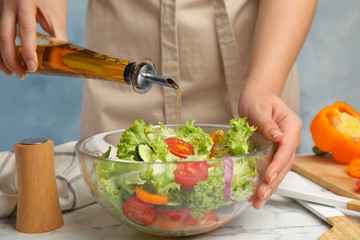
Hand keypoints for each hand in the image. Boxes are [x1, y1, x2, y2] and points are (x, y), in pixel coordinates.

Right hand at [0, 0, 67, 78]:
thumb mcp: (56, 13)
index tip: (33, 68)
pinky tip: (5, 60)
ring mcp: (1, 8)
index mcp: (25, 3)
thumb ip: (57, 34)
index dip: (28, 51)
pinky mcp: (0, 12)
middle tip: (20, 75)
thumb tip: (60, 57)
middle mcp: (9, 4)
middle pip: (5, 35)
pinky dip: (1, 48)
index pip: (26, 31)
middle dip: (11, 59)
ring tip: (10, 72)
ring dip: (2, 56)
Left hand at [238, 86, 301, 208]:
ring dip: (269, 186)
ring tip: (258, 202)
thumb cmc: (258, 98)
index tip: (268, 176)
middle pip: (284, 164)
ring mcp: (283, 146)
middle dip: (273, 182)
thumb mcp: (259, 108)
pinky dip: (264, 181)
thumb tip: (277, 137)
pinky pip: (271, 168)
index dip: (278, 164)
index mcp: (291, 126)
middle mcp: (290, 138)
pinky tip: (256, 193)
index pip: (287, 148)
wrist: (257, 96)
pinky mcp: (274, 151)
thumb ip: (267, 123)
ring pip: (279, 170)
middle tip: (261, 196)